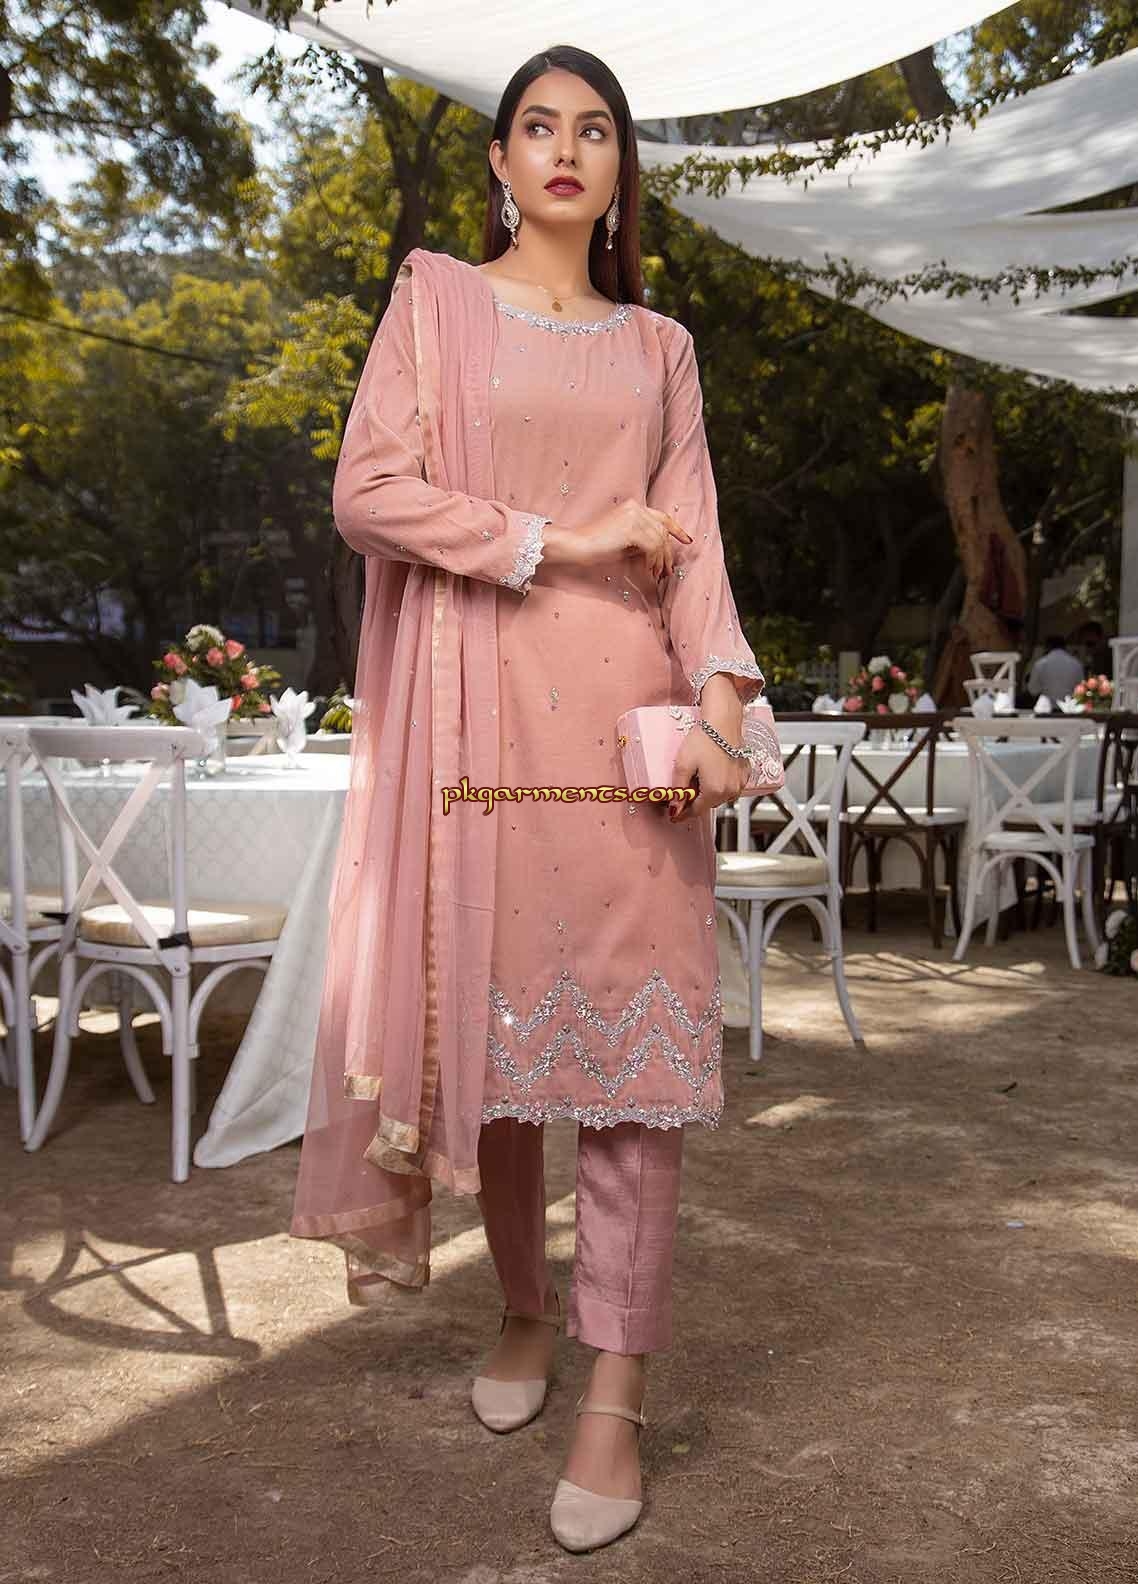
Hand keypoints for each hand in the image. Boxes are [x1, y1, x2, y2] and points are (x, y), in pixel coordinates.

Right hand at [547, 499, 691, 580]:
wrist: (578, 544)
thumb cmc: (598, 546)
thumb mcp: (625, 542)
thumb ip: (643, 542)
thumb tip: (661, 553)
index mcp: (634, 507)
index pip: (662, 517)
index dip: (677, 530)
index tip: (687, 542)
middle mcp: (636, 507)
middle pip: (663, 532)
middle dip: (668, 554)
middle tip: (667, 572)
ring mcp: (634, 516)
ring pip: (659, 540)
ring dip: (661, 561)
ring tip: (657, 575)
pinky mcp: (631, 528)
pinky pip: (652, 547)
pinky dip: (653, 561)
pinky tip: (649, 571)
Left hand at [667, 724, 750, 822]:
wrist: (723, 721)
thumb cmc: (705, 738)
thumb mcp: (683, 764)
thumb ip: (678, 789)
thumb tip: (675, 807)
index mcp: (714, 791)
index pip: (696, 811)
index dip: (683, 814)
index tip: (675, 815)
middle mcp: (730, 790)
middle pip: (708, 804)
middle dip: (695, 800)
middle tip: (684, 789)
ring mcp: (739, 782)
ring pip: (720, 796)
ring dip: (709, 792)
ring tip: (699, 776)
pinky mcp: (744, 773)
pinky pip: (730, 786)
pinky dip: (721, 783)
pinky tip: (713, 770)